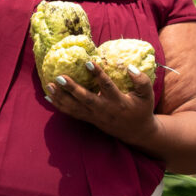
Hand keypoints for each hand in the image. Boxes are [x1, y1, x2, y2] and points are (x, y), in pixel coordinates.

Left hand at [44, 62, 159, 148]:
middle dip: (72, 89)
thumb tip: (130, 67)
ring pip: (75, 108)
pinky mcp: (89, 119)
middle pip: (85, 99)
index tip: (89, 62)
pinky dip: (60, 106)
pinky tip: (48, 97)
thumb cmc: (142, 110)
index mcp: (118, 102)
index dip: (98, 75)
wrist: (136, 132)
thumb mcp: (147, 96)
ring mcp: (95, 116)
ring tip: (49, 85)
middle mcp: (104, 110)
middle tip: (60, 77)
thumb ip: (142, 81)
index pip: (107, 86)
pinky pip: (72, 113)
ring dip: (61, 97)